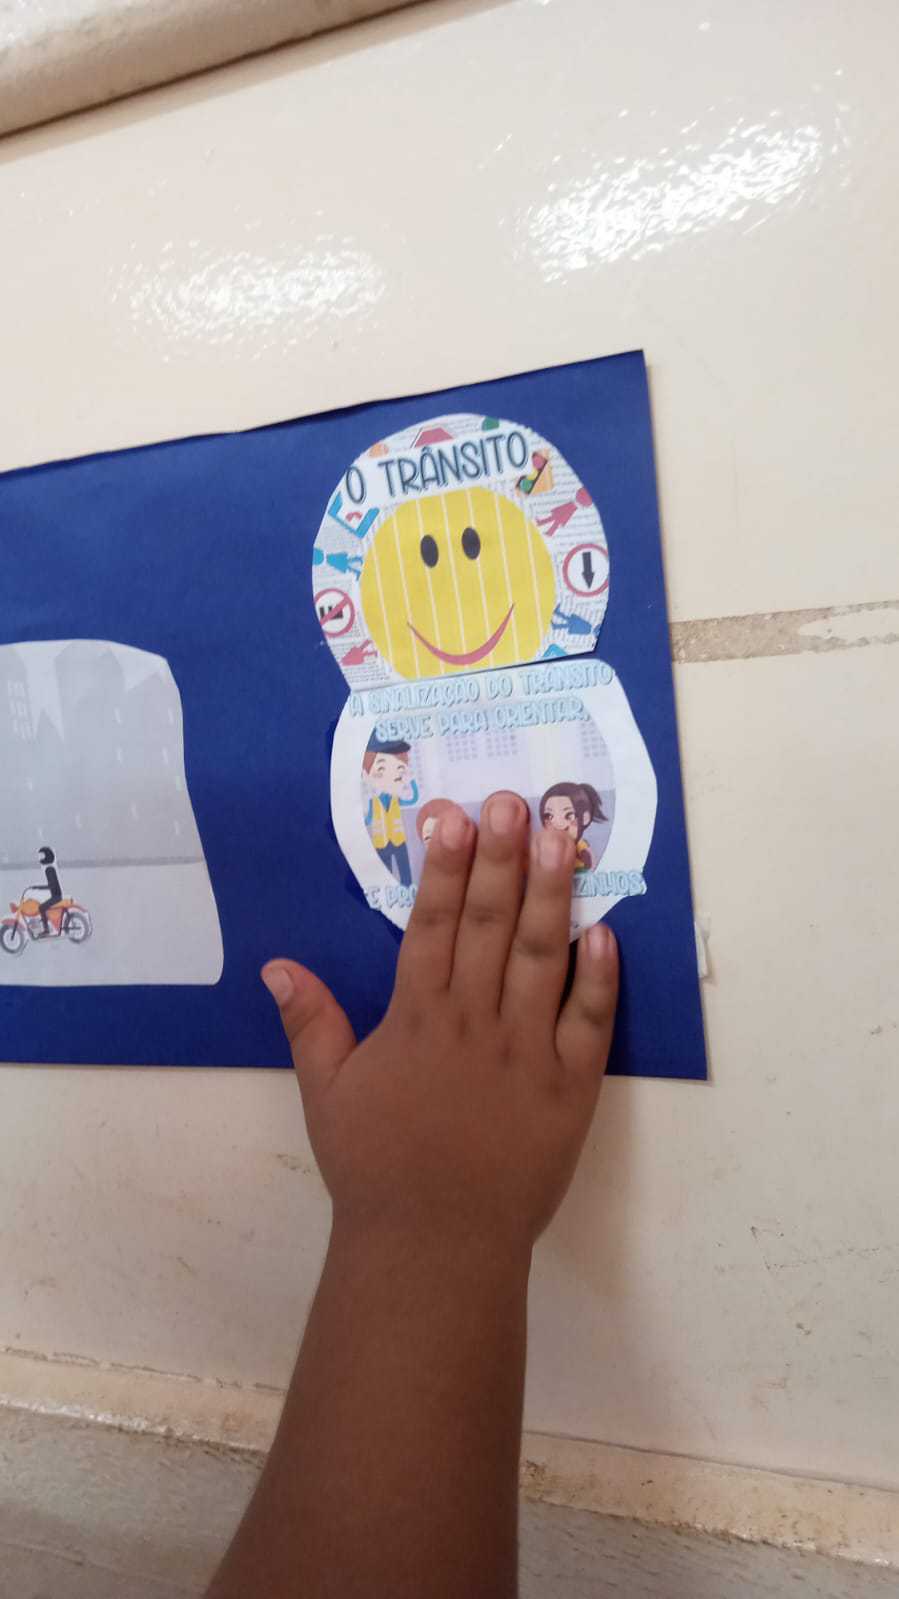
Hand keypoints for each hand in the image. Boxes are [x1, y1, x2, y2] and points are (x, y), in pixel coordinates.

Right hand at [262, 792, 617, 1261]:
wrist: (436, 1247)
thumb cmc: (377, 1169)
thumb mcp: (328, 1095)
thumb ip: (310, 1024)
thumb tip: (277, 965)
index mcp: (416, 1020)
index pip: (430, 926)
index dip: (444, 867)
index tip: (454, 816)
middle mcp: (474, 1023)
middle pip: (488, 924)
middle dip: (500, 857)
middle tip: (514, 798)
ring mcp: (527, 1052)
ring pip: (542, 957)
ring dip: (551, 893)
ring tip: (561, 836)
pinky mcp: (571, 1088)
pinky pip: (590, 1022)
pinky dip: (599, 977)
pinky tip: (603, 931)